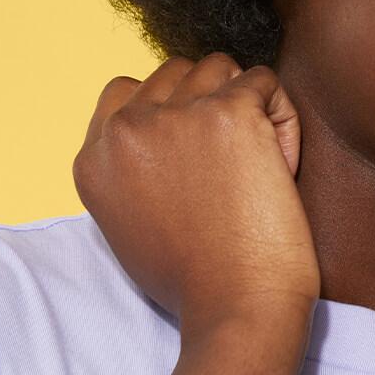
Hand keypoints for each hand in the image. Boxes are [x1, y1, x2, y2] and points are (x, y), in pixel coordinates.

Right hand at [72, 53, 319, 336]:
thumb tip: (160, 120)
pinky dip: (281, 117)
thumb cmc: (196, 278)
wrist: (236, 306)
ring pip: (221, 67)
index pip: (126, 90)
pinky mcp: (230, 111)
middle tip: (232, 163)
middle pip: (177, 72)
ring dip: (246, 103)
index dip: (169, 109)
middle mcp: (126, 129)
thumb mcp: (129, 220)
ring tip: (258, 161)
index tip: (196, 152)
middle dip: (209, 101)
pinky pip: (265, 81)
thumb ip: (131, 165)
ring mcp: (177, 115)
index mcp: (93, 157)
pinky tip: (281, 164)